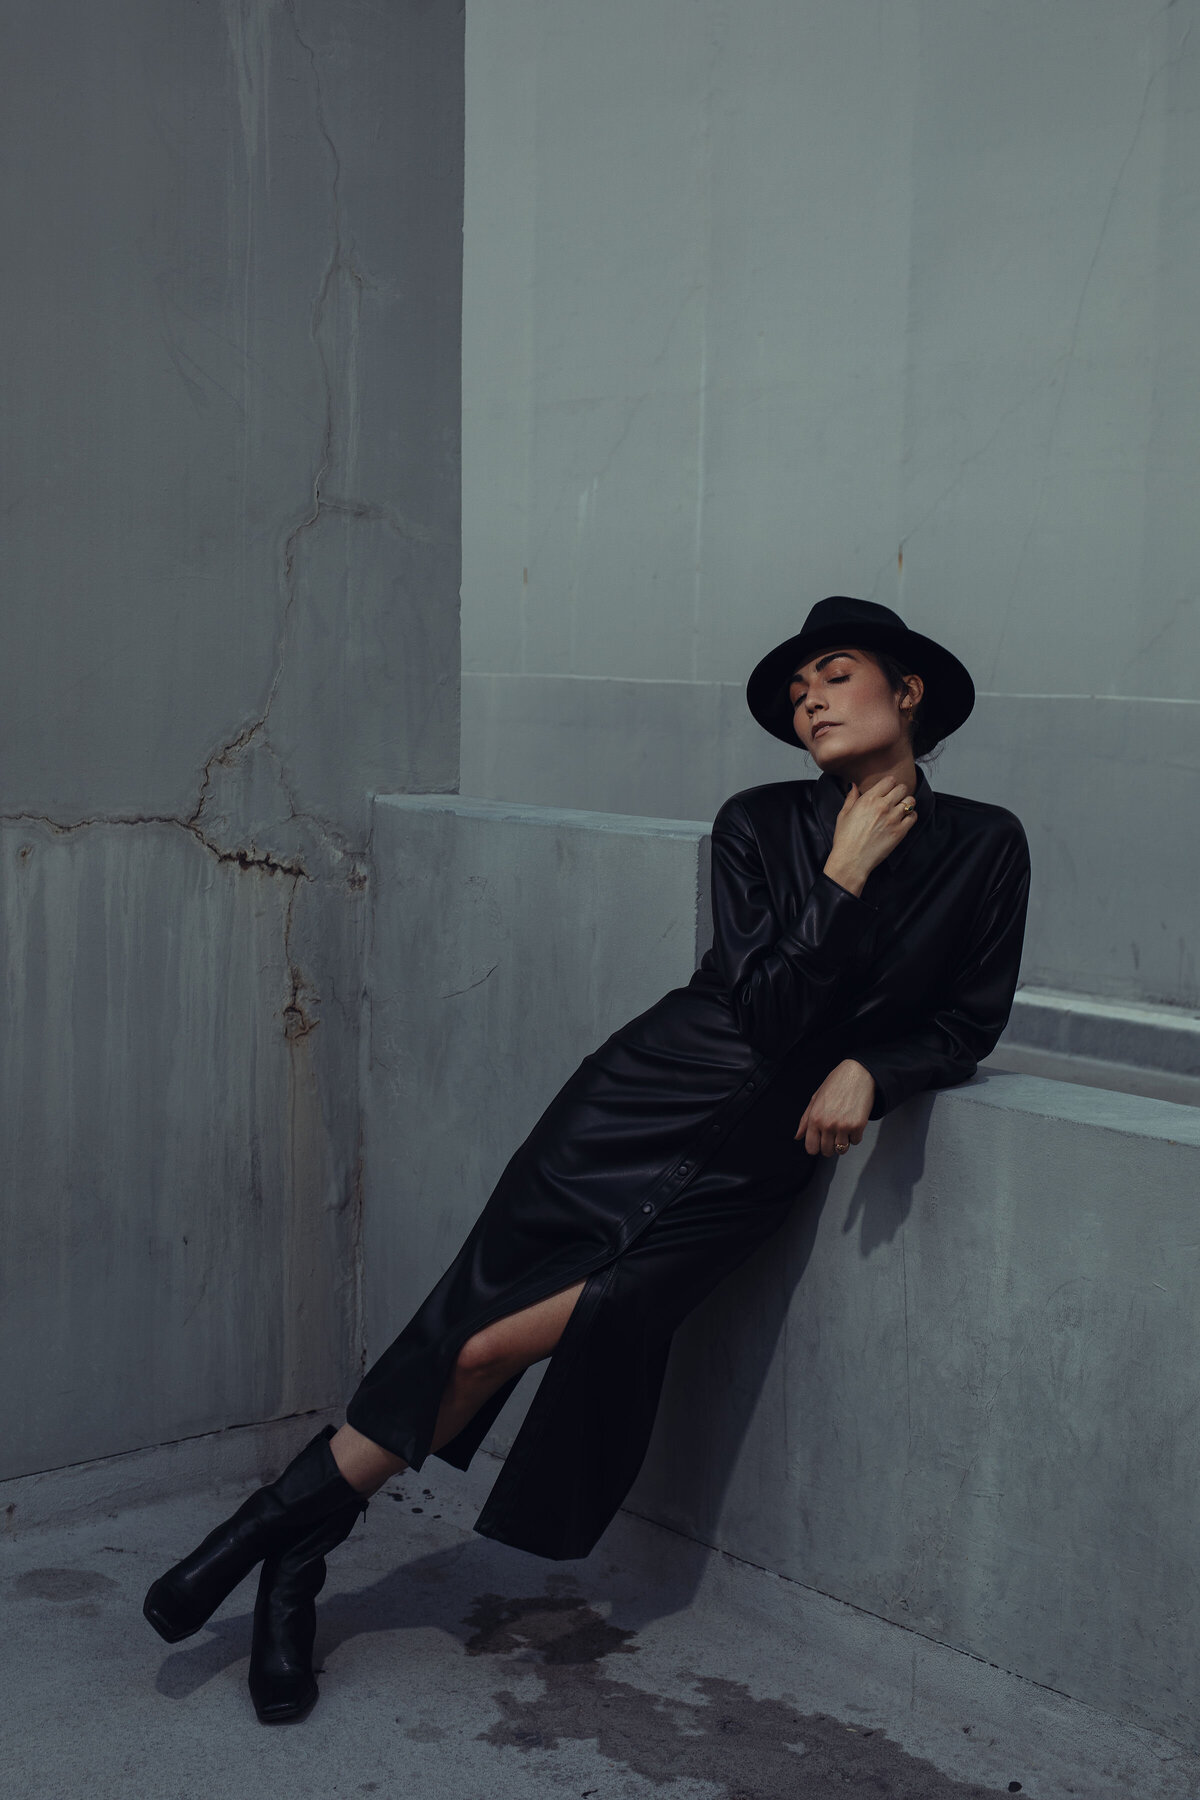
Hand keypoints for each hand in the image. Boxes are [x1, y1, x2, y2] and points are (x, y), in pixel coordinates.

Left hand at [796, 1059, 874, 1156]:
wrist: (857, 1074)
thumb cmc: (836, 1084)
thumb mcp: (815, 1099)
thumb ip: (805, 1120)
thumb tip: (798, 1136)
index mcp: (814, 1118)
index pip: (811, 1148)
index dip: (816, 1147)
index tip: (820, 1142)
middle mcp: (827, 1124)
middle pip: (827, 1151)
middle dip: (830, 1146)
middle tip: (834, 1134)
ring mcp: (843, 1126)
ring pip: (841, 1150)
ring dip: (843, 1142)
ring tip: (843, 1128)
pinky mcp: (858, 1126)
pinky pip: (855, 1142)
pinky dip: (855, 1135)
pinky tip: (853, 1122)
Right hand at [823, 777, 916, 895]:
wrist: (851, 860)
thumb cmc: (845, 839)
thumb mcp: (843, 815)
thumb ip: (851, 798)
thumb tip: (853, 786)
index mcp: (868, 799)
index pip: (889, 780)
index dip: (889, 784)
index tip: (887, 790)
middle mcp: (883, 806)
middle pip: (902, 788)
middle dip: (899, 792)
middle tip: (895, 799)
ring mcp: (893, 819)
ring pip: (910, 801)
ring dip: (906, 804)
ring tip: (900, 809)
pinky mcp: (900, 831)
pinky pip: (913, 816)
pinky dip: (910, 816)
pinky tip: (903, 820)